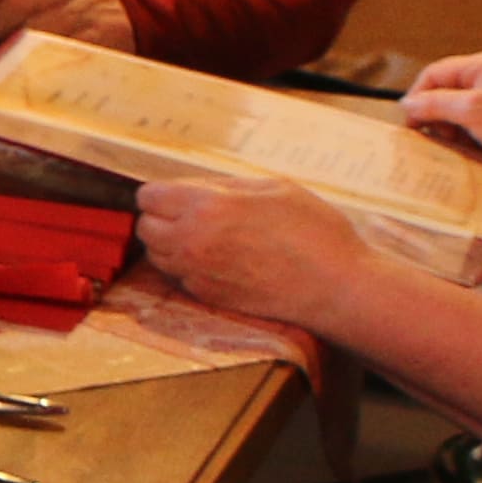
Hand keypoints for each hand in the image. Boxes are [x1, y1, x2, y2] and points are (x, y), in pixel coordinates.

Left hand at [133, 172, 378, 332]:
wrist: (335, 286)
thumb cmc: (314, 231)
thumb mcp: (274, 188)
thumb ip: (226, 186)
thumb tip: (194, 187)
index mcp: (207, 207)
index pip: (148, 196)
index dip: (163, 193)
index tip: (180, 195)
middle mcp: (191, 242)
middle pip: (145, 226)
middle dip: (163, 218)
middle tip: (193, 216)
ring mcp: (195, 273)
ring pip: (156, 255)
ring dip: (171, 244)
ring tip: (207, 239)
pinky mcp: (205, 296)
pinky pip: (178, 277)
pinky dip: (188, 267)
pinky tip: (220, 261)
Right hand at [406, 49, 481, 183]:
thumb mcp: (475, 110)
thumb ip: (435, 104)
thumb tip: (406, 105)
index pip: (435, 74)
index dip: (418, 97)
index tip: (412, 126)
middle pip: (446, 94)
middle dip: (436, 118)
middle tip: (438, 142)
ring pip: (460, 115)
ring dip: (453, 134)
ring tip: (457, 151)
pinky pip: (477, 130)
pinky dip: (469, 143)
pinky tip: (472, 156)